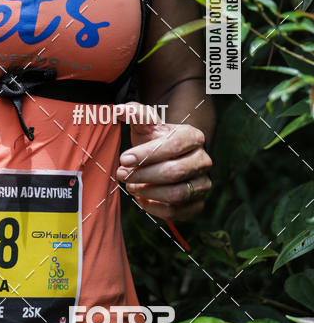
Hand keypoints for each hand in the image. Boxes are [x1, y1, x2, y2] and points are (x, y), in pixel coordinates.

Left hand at [115, 101, 211, 220]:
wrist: (166, 159)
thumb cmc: (153, 140)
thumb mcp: (145, 125)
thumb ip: (135, 114)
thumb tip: (120, 110)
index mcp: (193, 137)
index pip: (172, 146)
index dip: (146, 154)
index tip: (123, 159)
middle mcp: (203, 160)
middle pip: (174, 172)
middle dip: (144, 175)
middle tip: (122, 175)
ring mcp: (203, 183)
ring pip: (176, 194)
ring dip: (148, 192)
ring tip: (130, 186)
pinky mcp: (197, 204)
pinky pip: (177, 212)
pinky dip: (155, 208)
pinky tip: (141, 199)